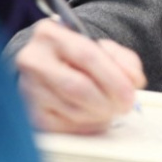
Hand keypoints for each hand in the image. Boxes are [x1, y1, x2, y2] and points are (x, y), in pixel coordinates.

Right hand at [14, 19, 146, 133]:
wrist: (50, 66)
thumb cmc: (79, 57)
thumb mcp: (103, 48)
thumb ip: (124, 60)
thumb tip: (134, 81)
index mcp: (50, 34)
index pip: (86, 56)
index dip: (113, 78)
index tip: (130, 93)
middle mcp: (33, 59)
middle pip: (77, 87)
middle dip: (108, 100)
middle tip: (125, 106)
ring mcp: (28, 88)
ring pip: (73, 110)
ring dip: (100, 115)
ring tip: (110, 108)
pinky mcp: (30, 114)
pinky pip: (65, 127)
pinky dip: (87, 126)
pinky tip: (94, 117)